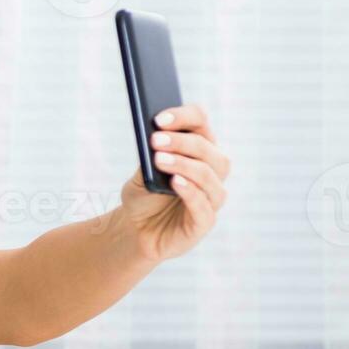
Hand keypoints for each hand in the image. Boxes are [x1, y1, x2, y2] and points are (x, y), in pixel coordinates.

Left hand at [118, 104, 229, 262]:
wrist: (136, 230)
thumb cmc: (143, 196)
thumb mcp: (140, 173)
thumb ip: (150, 157)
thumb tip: (155, 138)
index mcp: (198, 150)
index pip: (200, 123)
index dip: (183, 117)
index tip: (158, 118)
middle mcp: (211, 171)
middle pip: (208, 149)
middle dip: (182, 142)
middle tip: (155, 139)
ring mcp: (211, 197)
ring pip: (210, 176)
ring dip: (185, 164)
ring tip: (159, 160)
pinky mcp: (204, 222)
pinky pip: (204, 206)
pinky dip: (191, 192)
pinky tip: (174, 182)